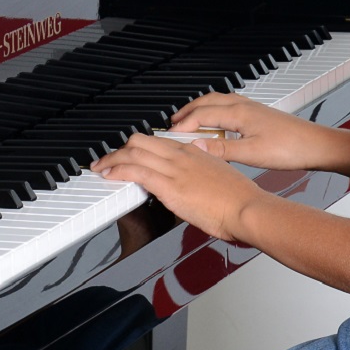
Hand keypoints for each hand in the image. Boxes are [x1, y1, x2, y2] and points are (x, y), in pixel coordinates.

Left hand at [91, 134, 268, 242]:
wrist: (248, 208)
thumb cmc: (240, 199)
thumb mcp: (220, 176)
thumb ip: (205, 171)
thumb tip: (196, 176)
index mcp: (195, 151)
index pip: (159, 141)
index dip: (140, 147)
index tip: (130, 154)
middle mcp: (182, 155)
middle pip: (141, 141)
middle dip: (120, 149)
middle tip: (109, 159)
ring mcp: (175, 169)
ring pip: (134, 152)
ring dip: (113, 159)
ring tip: (102, 167)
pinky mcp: (170, 185)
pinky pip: (137, 171)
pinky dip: (118, 170)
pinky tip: (110, 174)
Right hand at [169, 92, 340, 171]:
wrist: (316, 145)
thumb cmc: (290, 148)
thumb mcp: (252, 153)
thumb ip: (222, 150)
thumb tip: (196, 148)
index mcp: (238, 113)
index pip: (201, 115)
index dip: (183, 126)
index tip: (169, 137)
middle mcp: (243, 106)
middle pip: (206, 102)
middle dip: (187, 113)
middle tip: (172, 125)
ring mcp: (251, 108)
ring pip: (217, 102)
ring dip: (200, 110)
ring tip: (189, 123)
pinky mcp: (257, 114)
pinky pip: (228, 107)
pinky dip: (214, 112)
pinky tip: (217, 124)